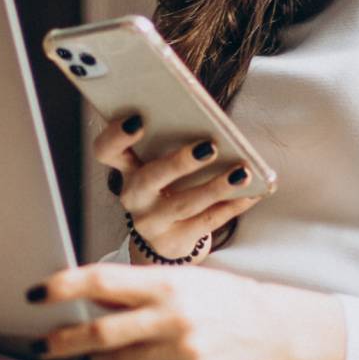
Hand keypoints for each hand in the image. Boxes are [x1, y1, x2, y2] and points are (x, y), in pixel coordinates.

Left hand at [29, 261, 348, 359]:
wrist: (268, 328)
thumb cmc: (218, 298)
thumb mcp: (179, 280)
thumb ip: (133, 289)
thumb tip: (85, 296)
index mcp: (166, 284)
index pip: (102, 282)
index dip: (63, 288)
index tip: (36, 294)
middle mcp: (172, 317)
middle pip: (100, 332)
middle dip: (63, 340)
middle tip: (41, 344)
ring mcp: (180, 352)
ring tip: (85, 356)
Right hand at [93, 114, 266, 260]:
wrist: (167, 235)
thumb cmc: (168, 184)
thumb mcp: (160, 163)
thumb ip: (171, 140)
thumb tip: (209, 119)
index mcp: (126, 168)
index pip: (107, 151)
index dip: (116, 136)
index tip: (137, 119)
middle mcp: (134, 196)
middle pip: (149, 179)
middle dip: (179, 162)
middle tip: (209, 147)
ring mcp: (152, 222)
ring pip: (184, 204)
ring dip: (215, 187)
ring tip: (242, 172)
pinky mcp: (175, 241)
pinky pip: (207, 222)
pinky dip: (232, 206)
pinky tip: (252, 192)